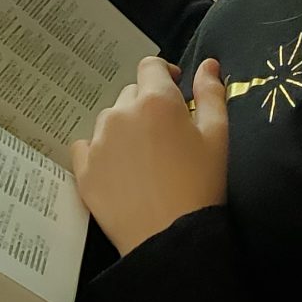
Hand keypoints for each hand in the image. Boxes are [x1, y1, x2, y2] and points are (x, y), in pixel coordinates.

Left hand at [70, 55, 228, 255]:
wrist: (171, 237)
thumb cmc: (201, 185)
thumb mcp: (217, 136)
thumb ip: (211, 94)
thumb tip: (207, 64)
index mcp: (156, 100)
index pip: (150, 66)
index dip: (164, 75)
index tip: (174, 90)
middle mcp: (121, 113)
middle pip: (130, 94)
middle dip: (147, 106)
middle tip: (165, 136)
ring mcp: (98, 142)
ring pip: (109, 121)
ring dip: (124, 128)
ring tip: (143, 158)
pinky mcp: (83, 169)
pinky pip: (86, 147)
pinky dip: (100, 152)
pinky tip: (119, 170)